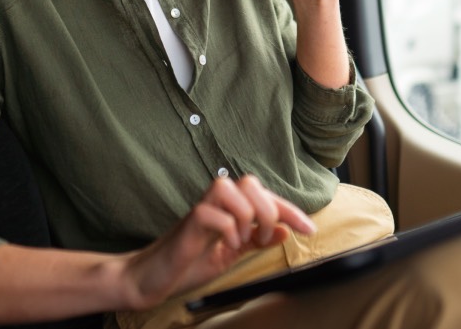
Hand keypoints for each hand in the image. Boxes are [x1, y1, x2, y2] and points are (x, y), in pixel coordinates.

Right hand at [119, 175, 315, 309]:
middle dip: (269, 210)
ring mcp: (201, 209)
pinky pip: (214, 213)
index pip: (265, 197)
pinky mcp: (187, 222)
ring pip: (233, 188)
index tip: (309, 229)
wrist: (150, 278)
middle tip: (263, 238)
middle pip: (252, 183)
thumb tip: (285, 229)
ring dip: (248, 216)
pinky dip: (228, 230)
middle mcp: (216, 203)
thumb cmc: (188, 263)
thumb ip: (256, 240)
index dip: (291, 210)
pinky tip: (227, 245)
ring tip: (245, 241)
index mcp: (229, 208)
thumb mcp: (231, 253)